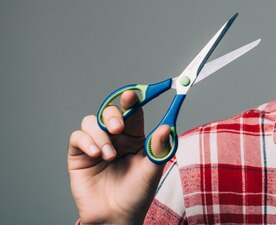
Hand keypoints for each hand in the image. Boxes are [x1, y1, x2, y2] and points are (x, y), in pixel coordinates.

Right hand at [68, 91, 170, 224]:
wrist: (117, 216)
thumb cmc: (137, 193)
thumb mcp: (152, 169)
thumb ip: (158, 148)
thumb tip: (167, 126)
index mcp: (134, 136)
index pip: (132, 111)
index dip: (132, 100)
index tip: (132, 95)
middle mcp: (115, 137)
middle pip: (110, 111)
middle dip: (113, 115)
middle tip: (118, 128)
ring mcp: (96, 145)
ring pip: (92, 121)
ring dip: (100, 135)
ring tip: (109, 155)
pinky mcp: (79, 156)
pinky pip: (77, 137)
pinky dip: (86, 141)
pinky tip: (96, 154)